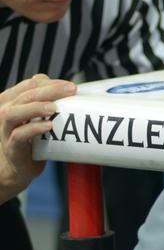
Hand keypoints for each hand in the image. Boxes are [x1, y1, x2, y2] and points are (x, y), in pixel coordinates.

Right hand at [1, 75, 75, 202]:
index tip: (69, 86)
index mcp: (11, 101)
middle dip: (49, 90)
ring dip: (36, 108)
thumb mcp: (37, 116)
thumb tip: (71, 89)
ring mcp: (5, 131)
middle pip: (24, 96)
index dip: (49, 83)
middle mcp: (5, 113)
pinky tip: (48, 126)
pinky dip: (33, 129)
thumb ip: (46, 101)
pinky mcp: (11, 148)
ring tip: (55, 107)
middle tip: (71, 90)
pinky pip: (18, 136)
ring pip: (13, 113)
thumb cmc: (30, 137)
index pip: (28, 85)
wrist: (16, 167)